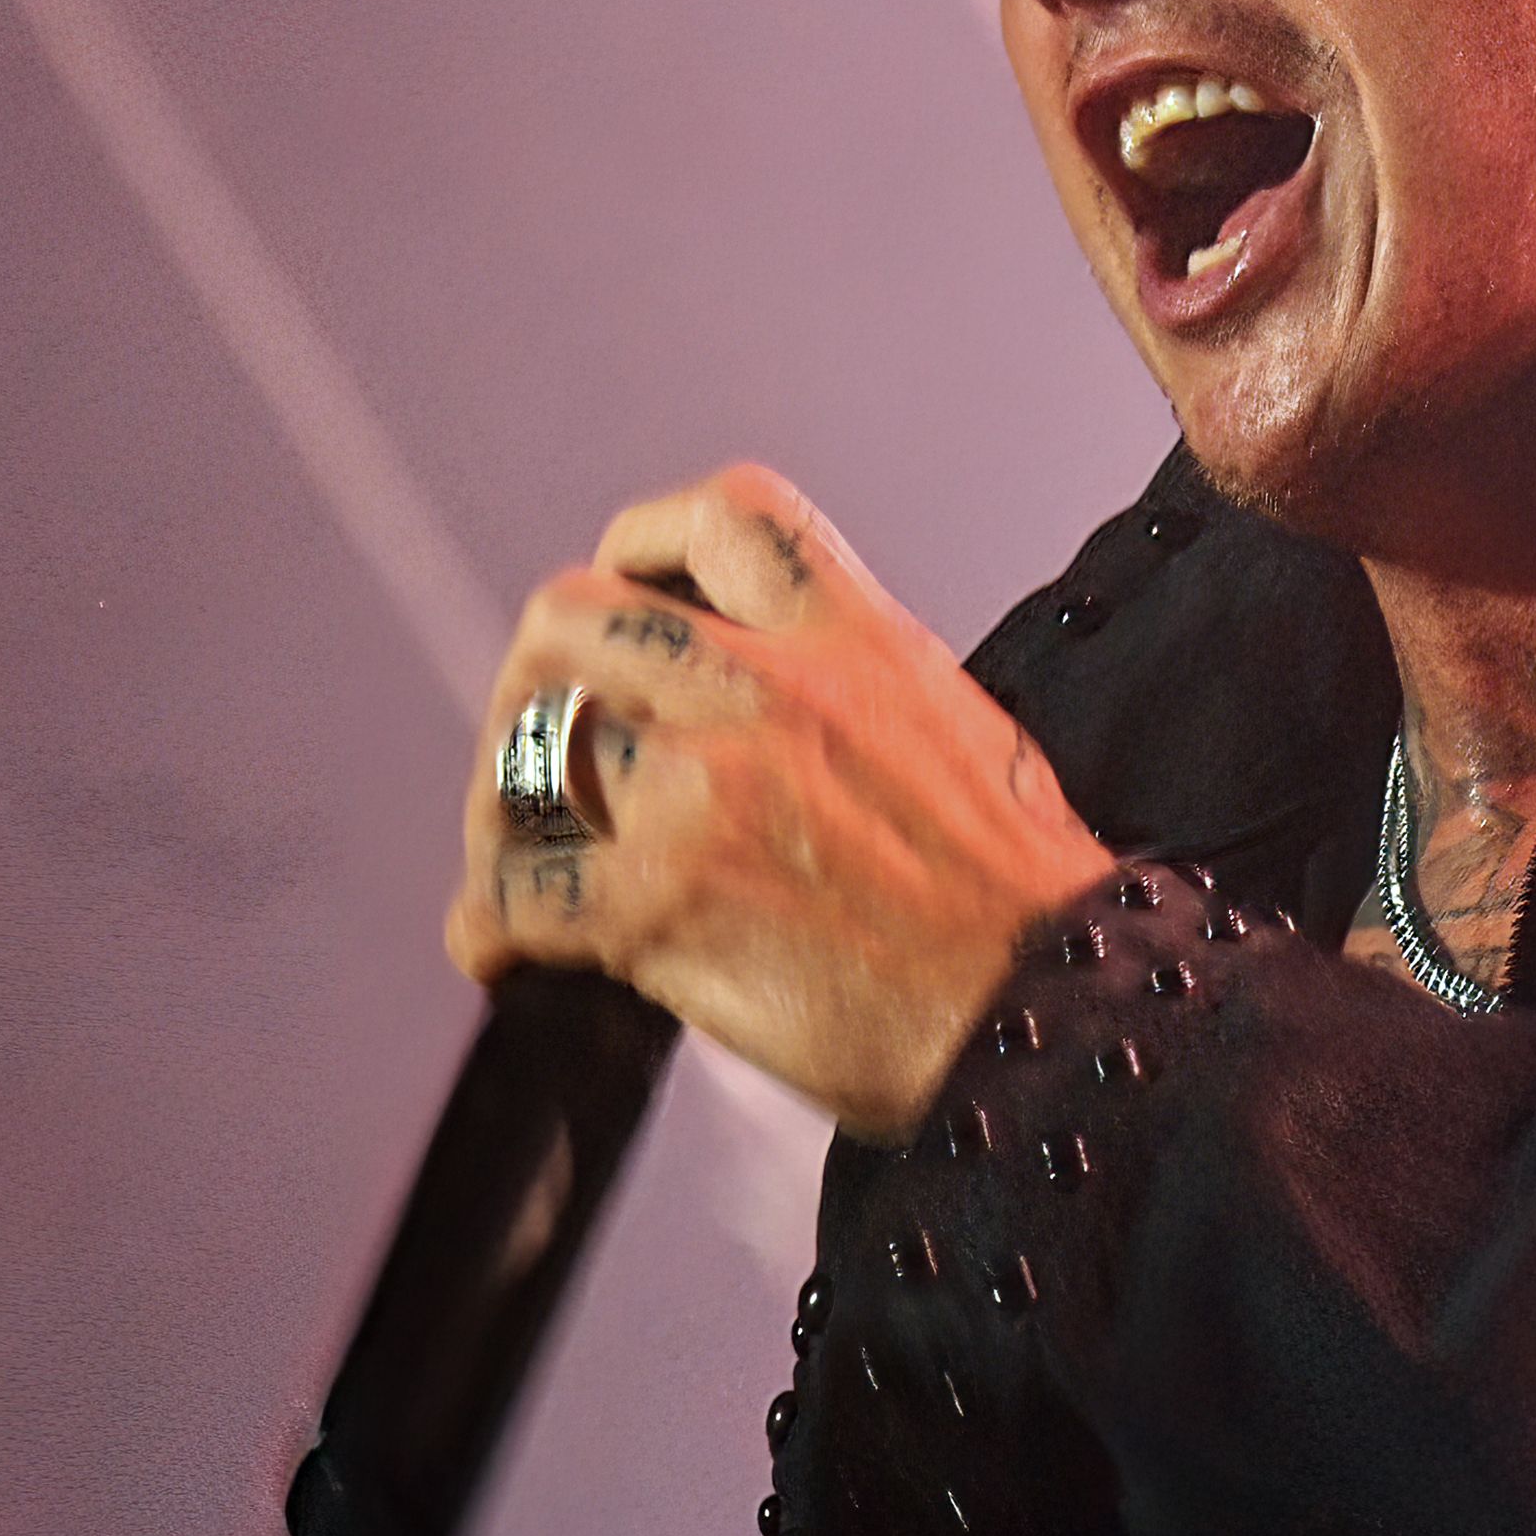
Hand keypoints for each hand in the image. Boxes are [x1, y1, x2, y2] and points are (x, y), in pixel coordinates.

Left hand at [450, 464, 1117, 1142]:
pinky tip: (499, 949)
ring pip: (535, 745)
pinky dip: (488, 923)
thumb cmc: (1018, 913)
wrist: (1046, 1019)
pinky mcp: (662, 895)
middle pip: (573, 614)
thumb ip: (853, 697)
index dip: (639, 545)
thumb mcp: (959, 736)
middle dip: (531, 681)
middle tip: (533, 751)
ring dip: (500, 809)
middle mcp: (772, 689)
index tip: (622, 598)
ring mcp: (706, 786)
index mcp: (854, 641)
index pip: (720, 516)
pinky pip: (519, 889)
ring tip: (511, 860)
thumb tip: (761, 722)